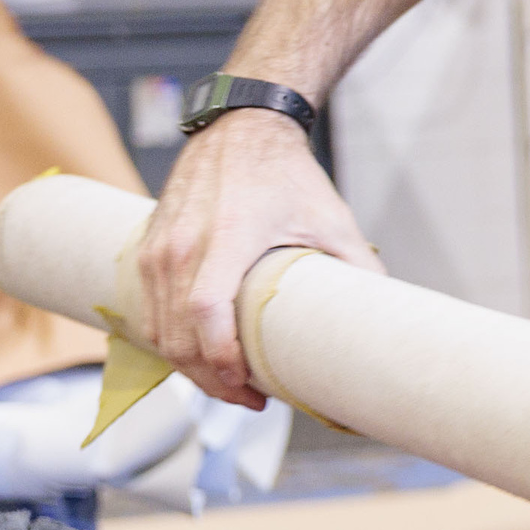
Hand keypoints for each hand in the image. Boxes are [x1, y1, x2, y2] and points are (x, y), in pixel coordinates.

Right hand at [137, 108, 381, 407]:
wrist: (241, 128)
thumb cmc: (287, 175)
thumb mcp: (333, 220)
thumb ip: (360, 267)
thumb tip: (385, 316)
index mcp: (227, 238)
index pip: (206, 314)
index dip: (223, 362)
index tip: (250, 389)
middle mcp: (180, 247)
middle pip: (178, 336)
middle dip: (210, 380)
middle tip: (249, 400)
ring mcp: (156, 249)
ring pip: (158, 330)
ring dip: (189, 367)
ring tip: (230, 385)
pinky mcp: (145, 251)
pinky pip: (148, 311)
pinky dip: (171, 341)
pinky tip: (202, 356)